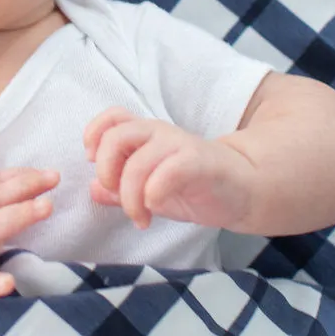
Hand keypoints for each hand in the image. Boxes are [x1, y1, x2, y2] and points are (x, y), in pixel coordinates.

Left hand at [83, 108, 252, 229]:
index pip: (112, 118)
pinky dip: (153, 194)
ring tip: (138, 217)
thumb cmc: (194, 186)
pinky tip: (155, 210)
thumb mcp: (150, 190)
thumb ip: (121, 189)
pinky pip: (167, 173)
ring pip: (138, 160)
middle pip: (116, 136)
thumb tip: (92, 189)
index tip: (92, 163)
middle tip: (115, 193)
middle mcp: (160, 134)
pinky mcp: (199, 163)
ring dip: (130, 194)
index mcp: (146, 135)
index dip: (94, 135)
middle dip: (105, 169)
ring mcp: (180, 146)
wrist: (243, 189)